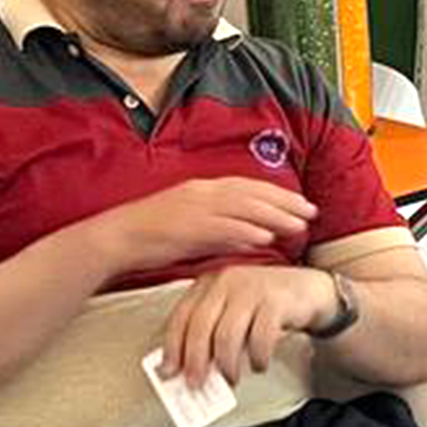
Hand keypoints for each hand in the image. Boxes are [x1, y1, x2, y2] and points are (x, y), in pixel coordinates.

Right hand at [87, 178, 315, 281]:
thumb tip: (253, 237)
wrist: (115, 239)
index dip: (278, 194)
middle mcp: (201, 193)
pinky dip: (244, 231)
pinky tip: (264, 238)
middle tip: (312, 212)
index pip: (248, 187)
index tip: (302, 202)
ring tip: (298, 226)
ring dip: (273, 216)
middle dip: (285, 203)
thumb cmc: (151, 236)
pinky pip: (221, 228)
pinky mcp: (185, 228)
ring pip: (243, 209)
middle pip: (252, 194)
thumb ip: (223, 229)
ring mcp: (193, 209)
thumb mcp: (191, 226)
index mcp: (201, 188)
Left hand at [158, 263, 342, 386]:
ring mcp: (252, 288)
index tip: (168, 372)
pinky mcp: (276, 301)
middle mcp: (227, 281)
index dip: (172, 347)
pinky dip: (257, 358)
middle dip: (195, 361)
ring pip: (227, 335)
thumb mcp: (232, 311)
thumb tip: (188, 368)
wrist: (309, 289)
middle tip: (196, 384)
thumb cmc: (264, 306)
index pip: (181, 316)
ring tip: (231, 379)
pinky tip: (259, 366)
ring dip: (227, 365)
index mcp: (209, 282)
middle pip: (200, 327)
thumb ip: (210, 331)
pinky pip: (260, 338)